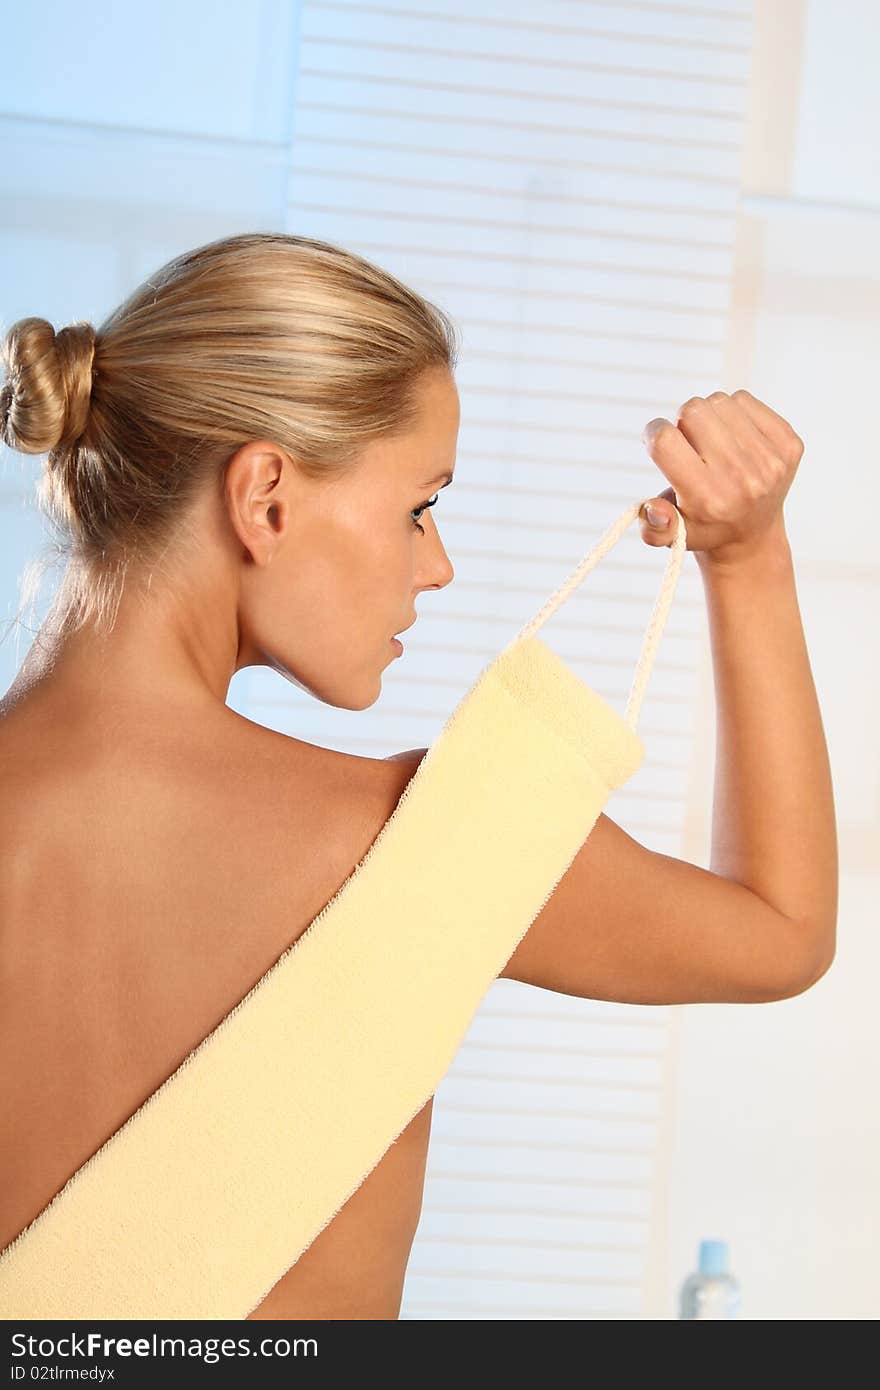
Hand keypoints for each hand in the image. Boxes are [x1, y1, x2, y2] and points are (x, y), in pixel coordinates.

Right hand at [637, 389, 803, 565]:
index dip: (653, 433)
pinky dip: (734, 413)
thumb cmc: (703, 528)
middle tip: (690, 446)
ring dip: (709, 416)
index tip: (657, 442)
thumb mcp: (671, 536)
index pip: (665, 440)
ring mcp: (769, 459)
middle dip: (683, 423)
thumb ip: (653, 527)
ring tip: (712, 442)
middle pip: (692, 410)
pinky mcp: (788, 443)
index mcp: (706, 498)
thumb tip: (652, 509)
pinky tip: (734, 438)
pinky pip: (745, 400)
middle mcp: (740, 478)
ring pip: (718, 400)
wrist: (752, 537)